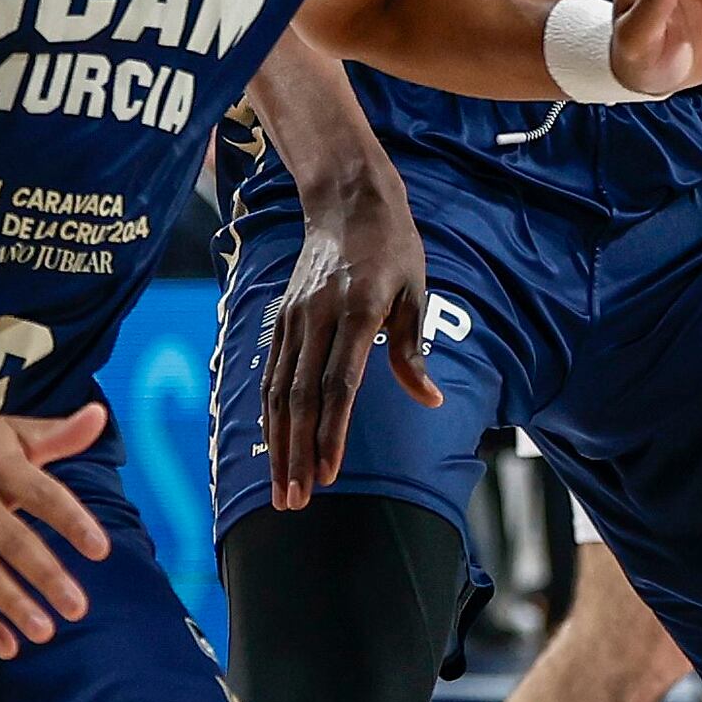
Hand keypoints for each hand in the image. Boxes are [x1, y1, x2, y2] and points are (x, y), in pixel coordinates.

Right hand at [0, 395, 116, 655]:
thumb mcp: (9, 432)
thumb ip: (57, 435)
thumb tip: (100, 416)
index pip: (41, 494)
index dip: (71, 522)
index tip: (101, 550)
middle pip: (11, 541)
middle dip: (45, 575)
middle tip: (78, 608)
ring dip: (12, 605)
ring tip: (46, 633)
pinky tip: (8, 647)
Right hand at [258, 142, 435, 512]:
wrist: (347, 199)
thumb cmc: (394, 248)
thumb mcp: (417, 291)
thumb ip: (414, 350)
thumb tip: (430, 400)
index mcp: (357, 312)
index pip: (338, 385)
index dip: (331, 433)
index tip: (327, 475)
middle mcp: (318, 317)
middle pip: (301, 398)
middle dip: (296, 454)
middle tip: (295, 502)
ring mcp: (294, 318)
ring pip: (279, 391)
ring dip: (279, 444)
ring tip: (281, 490)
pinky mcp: (283, 318)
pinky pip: (272, 375)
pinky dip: (271, 415)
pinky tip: (274, 446)